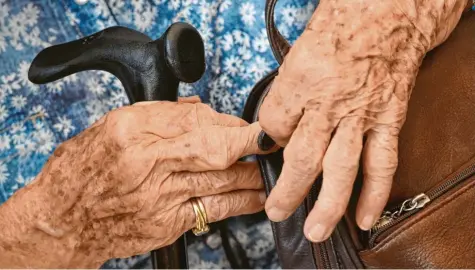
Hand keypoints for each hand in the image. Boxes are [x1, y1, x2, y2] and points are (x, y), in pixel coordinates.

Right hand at [0, 97, 271, 267]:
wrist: (63, 219)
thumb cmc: (85, 170)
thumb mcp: (113, 127)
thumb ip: (160, 116)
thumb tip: (202, 112)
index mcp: (131, 129)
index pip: (193, 118)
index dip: (227, 121)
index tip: (244, 123)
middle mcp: (146, 161)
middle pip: (211, 147)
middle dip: (248, 142)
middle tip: (273, 139)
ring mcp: (159, 195)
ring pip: (219, 179)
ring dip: (251, 172)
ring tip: (270, 166)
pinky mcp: (167, 222)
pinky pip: (214, 210)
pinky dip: (241, 202)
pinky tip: (258, 196)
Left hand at [259, 0, 466, 241]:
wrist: (387, 15)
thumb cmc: (340, 28)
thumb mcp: (297, 55)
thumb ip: (284, 95)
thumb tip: (274, 128)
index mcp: (299, 81)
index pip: (272, 125)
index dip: (267, 141)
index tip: (268, 148)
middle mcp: (328, 103)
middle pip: (301, 158)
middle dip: (287, 190)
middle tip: (277, 211)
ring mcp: (360, 115)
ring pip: (340, 169)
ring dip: (327, 205)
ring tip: (316, 230)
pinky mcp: (386, 120)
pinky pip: (381, 163)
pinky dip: (374, 194)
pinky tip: (364, 217)